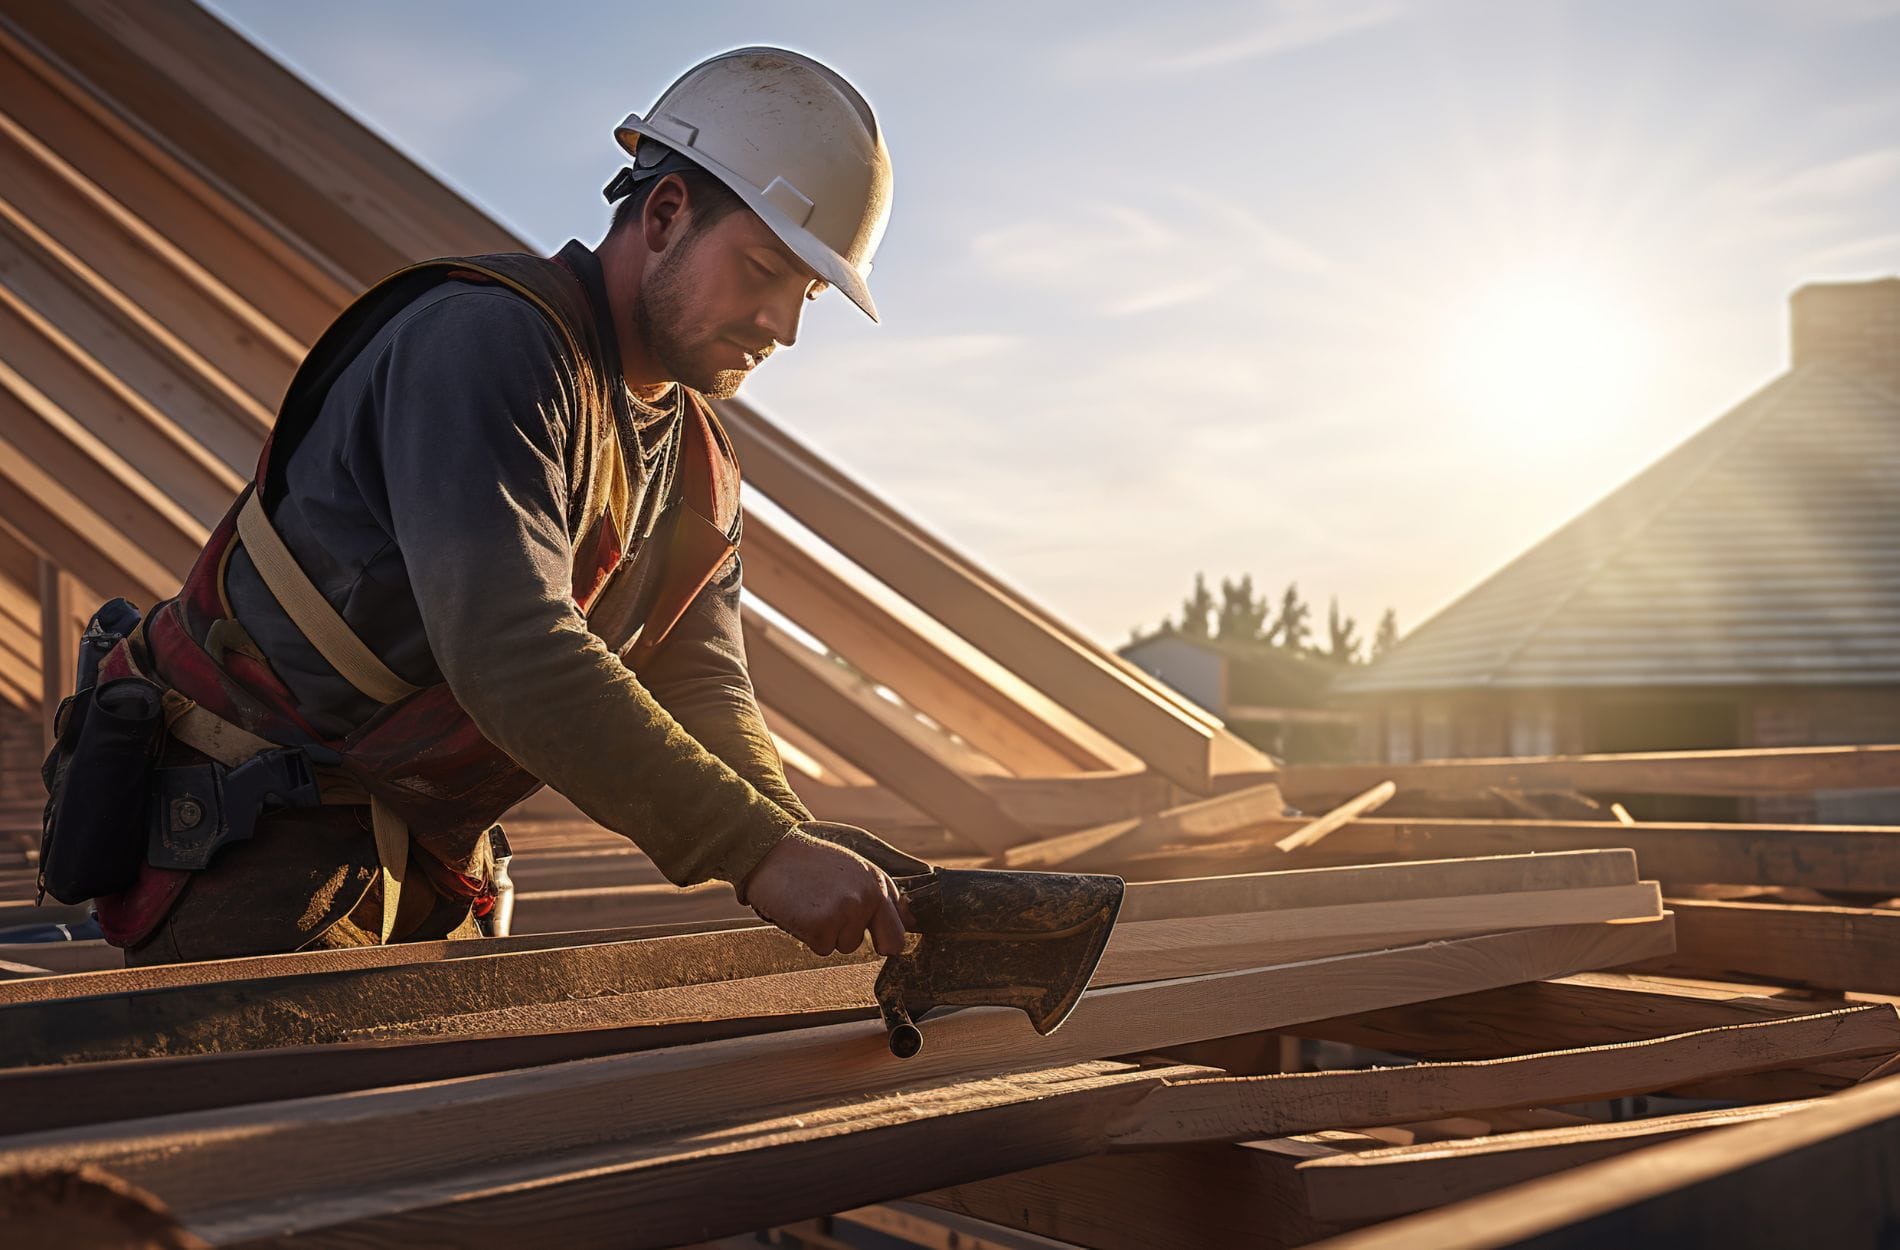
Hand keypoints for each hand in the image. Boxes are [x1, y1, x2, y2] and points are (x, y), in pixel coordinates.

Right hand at [741, 827, 909, 956]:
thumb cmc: (808, 861)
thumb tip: (911, 921)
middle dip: (856, 936)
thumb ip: (881, 894)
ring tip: (811, 902)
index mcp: (878, 882)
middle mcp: (868, 896)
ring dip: (826, 931)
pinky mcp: (822, 924)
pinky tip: (799, 909)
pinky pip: (821, 947)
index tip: (874, 939)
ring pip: (844, 945)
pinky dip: (807, 934)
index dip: (885, 940)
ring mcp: (846, 911)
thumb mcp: (854, 869)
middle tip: (830, 910)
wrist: (769, 851)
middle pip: (879, 946)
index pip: (898, 931)